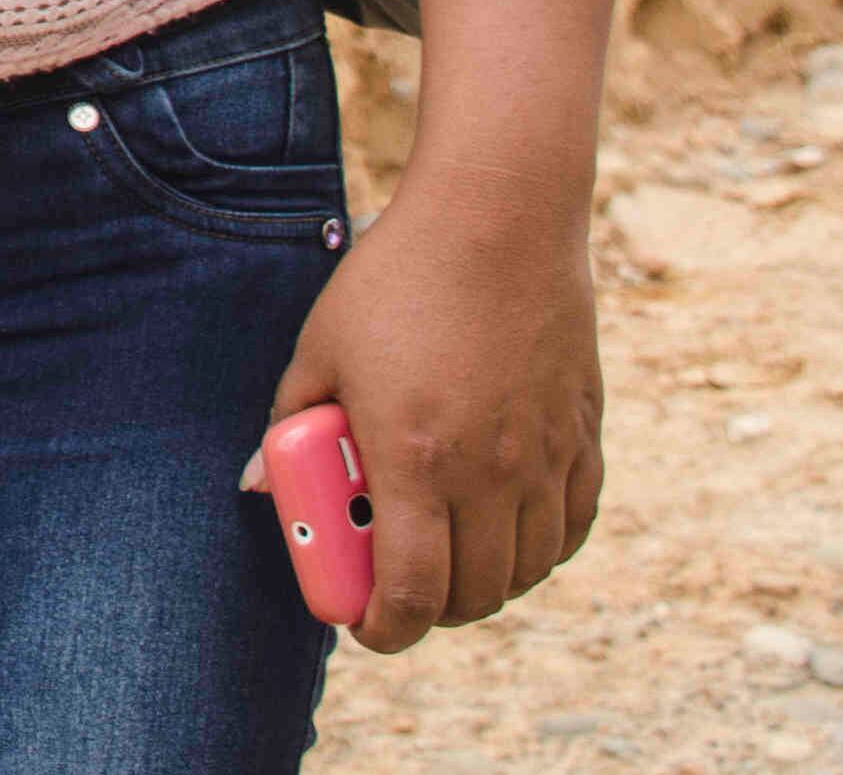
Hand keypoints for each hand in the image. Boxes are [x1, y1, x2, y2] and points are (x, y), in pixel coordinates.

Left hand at [257, 159, 603, 650]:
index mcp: (414, 458)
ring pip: (526, 569)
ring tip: (450, 560)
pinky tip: (510, 530)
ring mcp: (543, 457)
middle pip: (472, 596)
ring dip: (486, 584)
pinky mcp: (583, 434)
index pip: (411, 593)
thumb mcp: (320, 348)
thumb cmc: (395, 277)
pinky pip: (572, 524)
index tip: (362, 625)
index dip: (384, 628)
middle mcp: (488, 472)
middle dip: (429, 611)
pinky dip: (541, 547)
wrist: (496, 215)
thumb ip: (291, 425)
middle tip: (399, 590)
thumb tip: (259, 484)